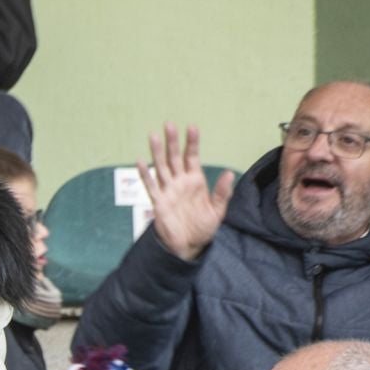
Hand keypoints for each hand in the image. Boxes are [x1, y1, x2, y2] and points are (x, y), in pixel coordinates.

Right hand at [138, 124, 235, 261]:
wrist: (189, 245)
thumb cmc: (203, 227)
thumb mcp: (218, 210)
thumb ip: (222, 192)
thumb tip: (229, 172)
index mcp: (196, 181)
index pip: (192, 157)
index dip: (192, 142)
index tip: (192, 127)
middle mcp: (180, 182)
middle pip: (174, 157)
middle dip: (172, 141)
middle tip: (168, 124)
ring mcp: (168, 191)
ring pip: (161, 167)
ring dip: (156, 152)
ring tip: (153, 136)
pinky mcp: (158, 202)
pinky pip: (151, 186)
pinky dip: (145, 174)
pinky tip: (140, 162)